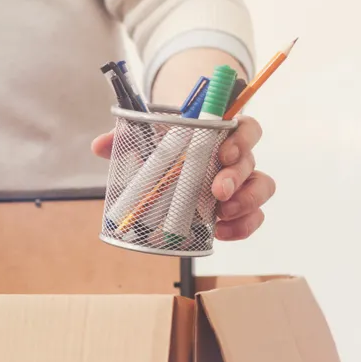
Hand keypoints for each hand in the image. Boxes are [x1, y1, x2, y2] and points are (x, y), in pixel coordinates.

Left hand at [91, 115, 275, 240]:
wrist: (171, 164)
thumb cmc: (166, 146)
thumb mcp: (147, 139)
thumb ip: (125, 138)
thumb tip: (100, 146)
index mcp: (220, 134)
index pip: (245, 128)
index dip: (241, 140)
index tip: (224, 154)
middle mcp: (236, 157)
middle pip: (252, 162)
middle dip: (237, 178)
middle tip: (216, 191)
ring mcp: (240, 183)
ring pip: (261, 188)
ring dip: (245, 203)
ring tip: (221, 215)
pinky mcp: (237, 208)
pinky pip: (252, 217)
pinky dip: (242, 227)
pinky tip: (222, 233)